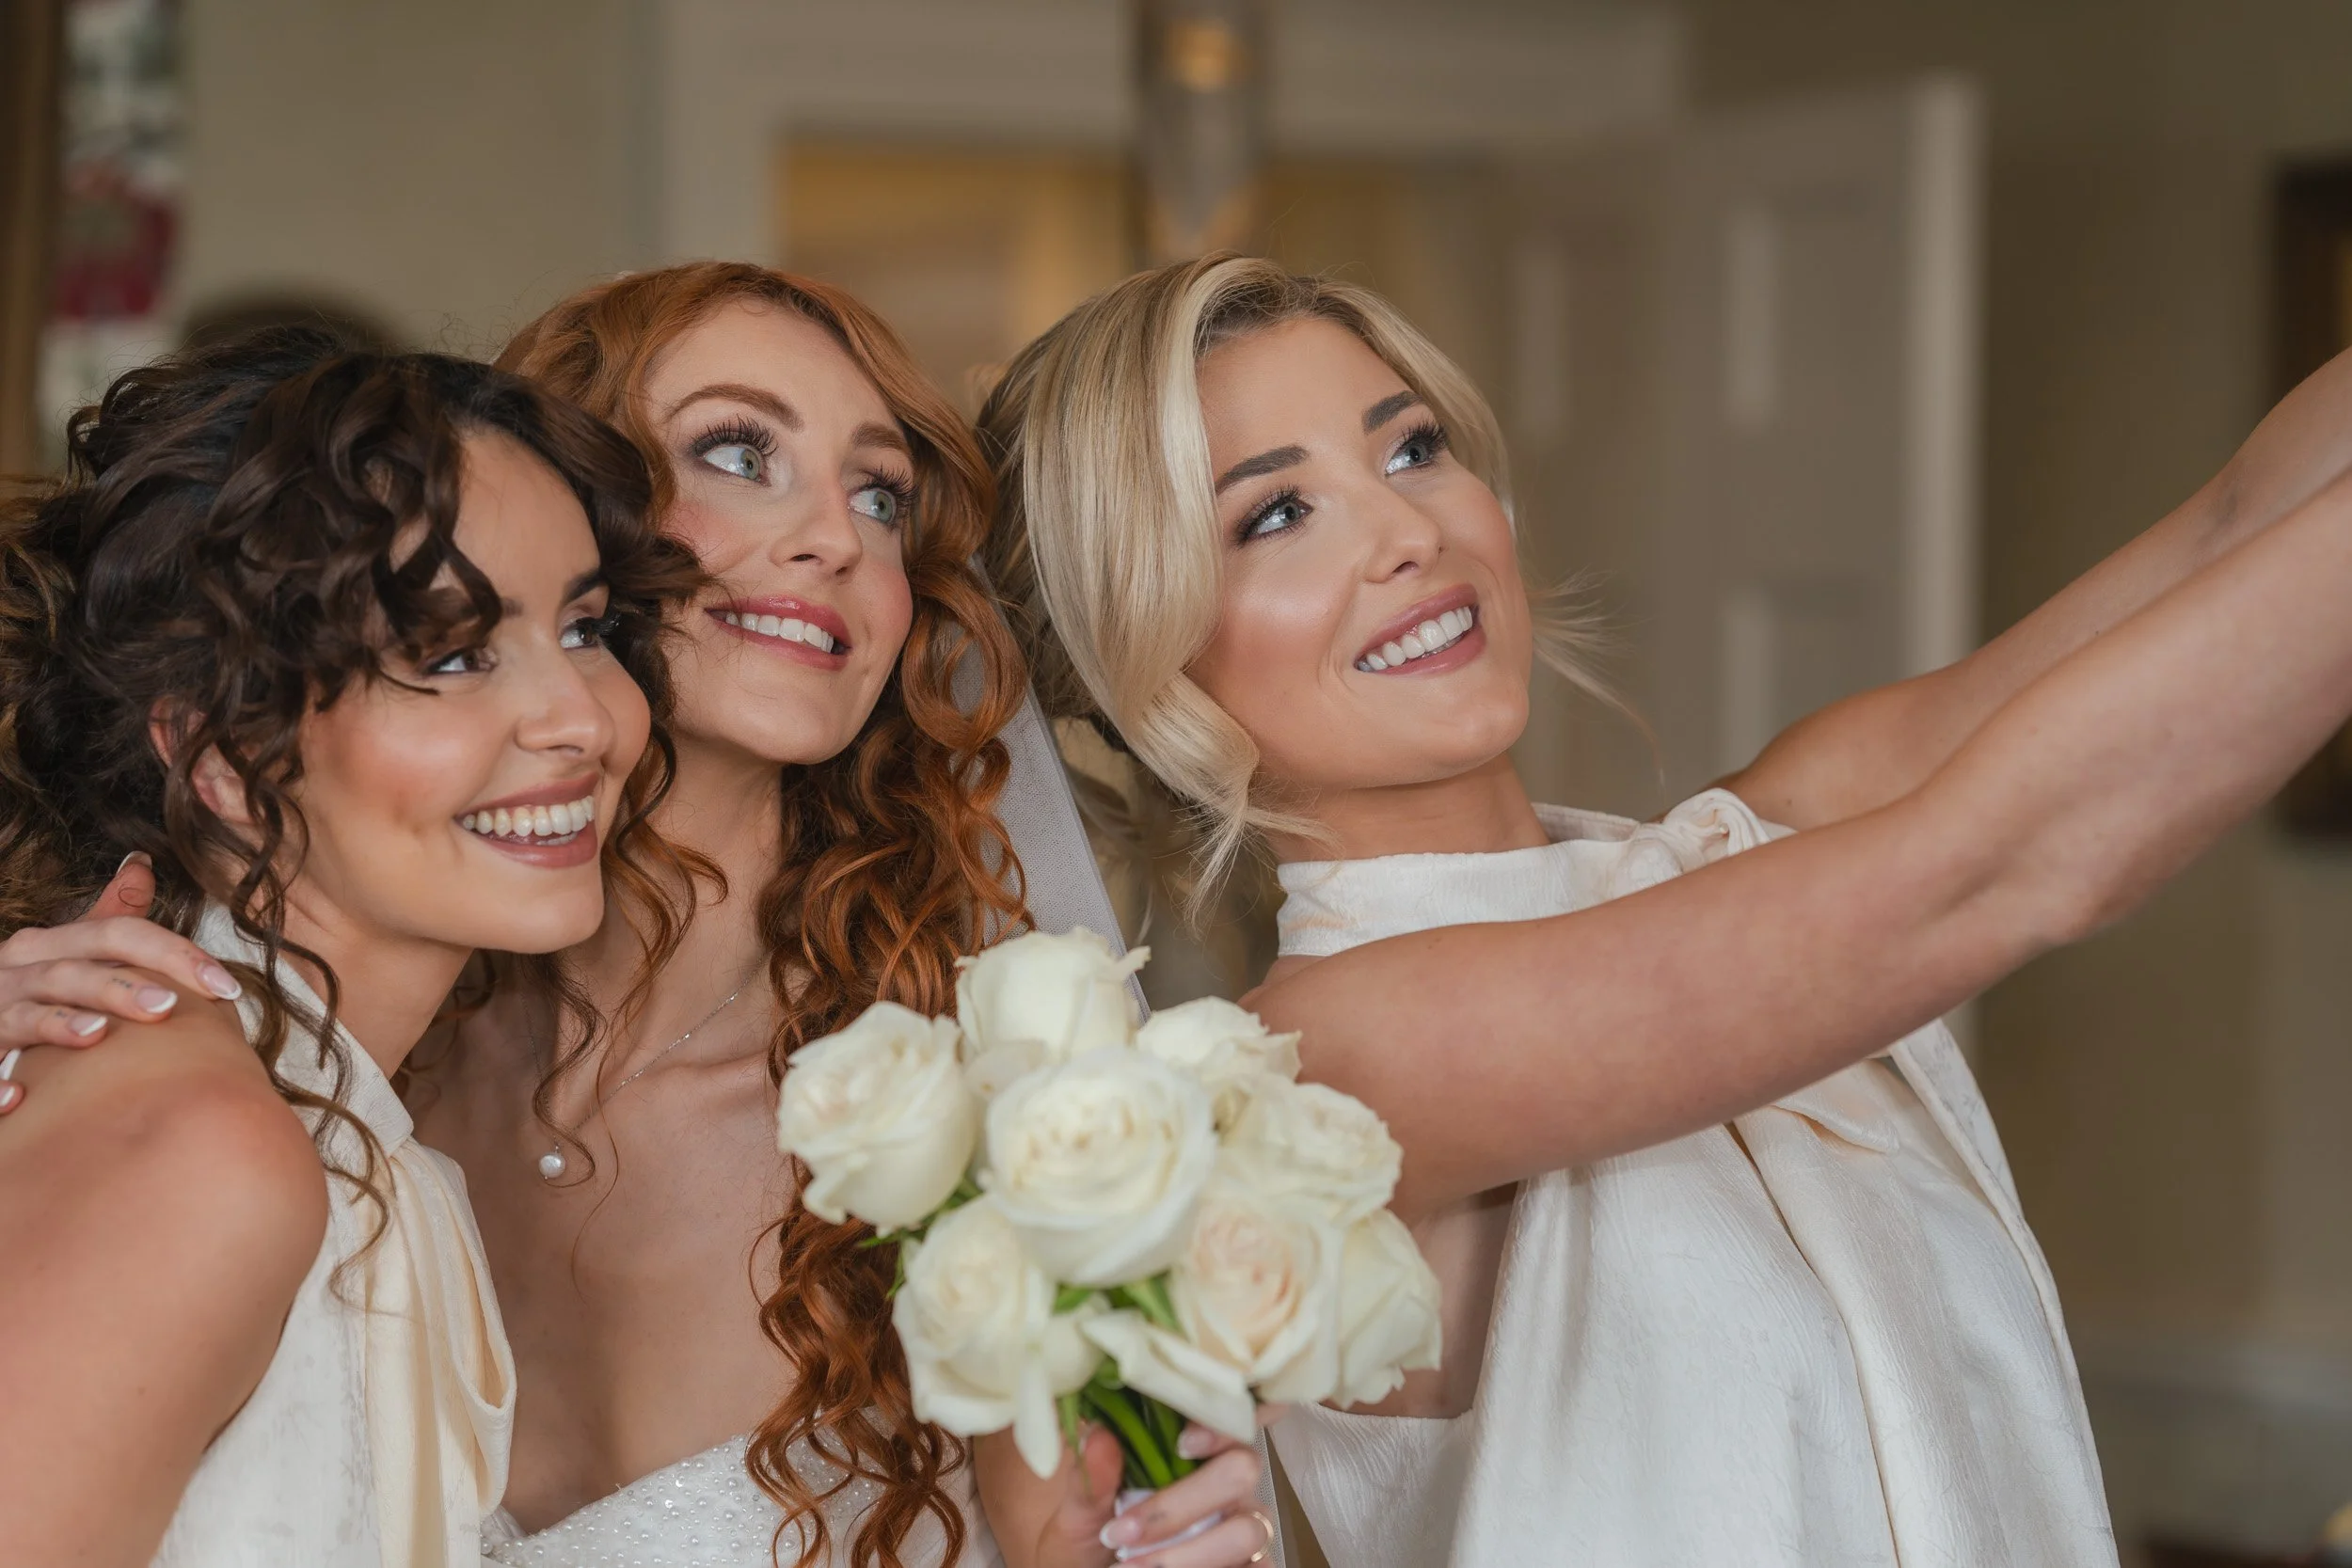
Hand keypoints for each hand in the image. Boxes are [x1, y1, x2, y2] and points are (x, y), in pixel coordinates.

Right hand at [0, 855, 237, 1114]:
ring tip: (98, 1034)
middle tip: (170, 1006)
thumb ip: (109, 913)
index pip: (117, 935)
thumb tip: (140, 864)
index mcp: (48, 947)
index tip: (228, 988)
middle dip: (120, 987)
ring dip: (60, 1024)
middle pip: (72, 973)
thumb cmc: (31, 992)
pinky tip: (16, 1098)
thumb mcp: (66, 950)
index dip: (174, 954)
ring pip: (26, 1015)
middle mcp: (16, 975)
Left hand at [1021, 1418, 1271, 1567]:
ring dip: (1186, 1553)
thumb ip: (1090, 1482)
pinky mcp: (1257, 1566)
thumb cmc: (1093, 1548)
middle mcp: (1228, 1483)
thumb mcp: (1078, 1518)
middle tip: (1122, 1533)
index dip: (1221, 1420)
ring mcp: (1246, 1527)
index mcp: (1190, 1451)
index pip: (1229, 1414)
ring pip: (1246, 1528)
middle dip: (1180, 1505)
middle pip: (1242, 1468)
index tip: (1182, 1442)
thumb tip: (1098, 1435)